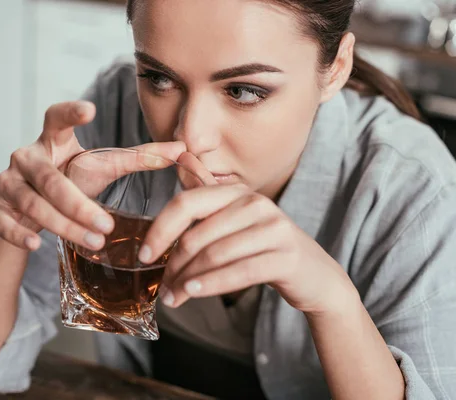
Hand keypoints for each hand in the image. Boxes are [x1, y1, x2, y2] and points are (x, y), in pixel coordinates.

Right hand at [0, 100, 186, 251]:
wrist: (28, 211)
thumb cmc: (69, 182)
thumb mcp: (101, 169)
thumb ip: (138, 159)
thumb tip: (182, 150)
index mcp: (52, 141)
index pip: (56, 118)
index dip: (70, 113)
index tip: (89, 110)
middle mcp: (26, 158)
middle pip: (51, 179)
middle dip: (79, 204)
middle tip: (107, 224)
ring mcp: (8, 183)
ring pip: (33, 204)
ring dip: (63, 225)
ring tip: (93, 240)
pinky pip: (5, 223)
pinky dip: (21, 234)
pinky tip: (38, 244)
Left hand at [139, 184, 357, 314]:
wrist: (314, 274)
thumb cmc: (263, 248)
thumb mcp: (236, 221)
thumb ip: (208, 201)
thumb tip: (180, 160)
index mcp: (236, 193)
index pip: (187, 203)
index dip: (160, 229)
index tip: (144, 254)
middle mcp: (255, 204)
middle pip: (197, 234)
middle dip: (173, 264)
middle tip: (162, 287)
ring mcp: (273, 228)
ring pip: (214, 255)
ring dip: (187, 280)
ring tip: (173, 297)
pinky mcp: (286, 256)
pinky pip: (239, 271)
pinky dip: (212, 284)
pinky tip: (194, 292)